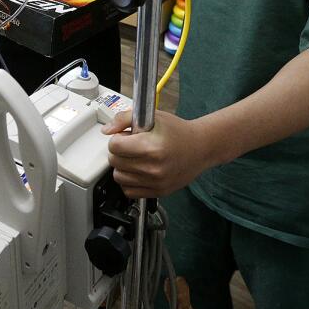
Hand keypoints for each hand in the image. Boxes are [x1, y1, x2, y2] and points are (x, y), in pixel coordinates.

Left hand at [101, 109, 216, 198]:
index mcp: (151, 148)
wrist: (200, 148)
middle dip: (119, 151)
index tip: (125, 137)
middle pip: (115, 161)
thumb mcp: (153, 117)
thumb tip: (107, 130)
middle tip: (131, 146)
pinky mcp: (158, 191)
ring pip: (119, 177)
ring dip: (122, 167)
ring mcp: (155, 182)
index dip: (117, 139)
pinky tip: (137, 171)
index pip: (114, 146)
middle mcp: (153, 168)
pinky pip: (129, 191)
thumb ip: (125, 119)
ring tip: (135, 158)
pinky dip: (129, 181)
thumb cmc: (178, 132)